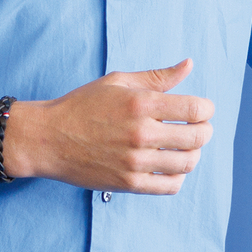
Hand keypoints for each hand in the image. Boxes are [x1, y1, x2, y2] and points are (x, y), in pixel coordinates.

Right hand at [0, 60, 213, 194]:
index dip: (206, 109)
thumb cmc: (79, 106)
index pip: (197, 109)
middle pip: (198, 137)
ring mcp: (135, 161)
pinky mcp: (128, 183)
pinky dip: (177, 177)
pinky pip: (171, 185)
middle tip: (196, 129)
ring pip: (188, 162)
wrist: (45, 138)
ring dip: (192, 154)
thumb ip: (156, 77)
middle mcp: (141, 133)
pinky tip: (168, 166)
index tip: (200, 111)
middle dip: (204, 131)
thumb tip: (189, 65)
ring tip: (182, 148)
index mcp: (140, 103)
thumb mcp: (116, 83)